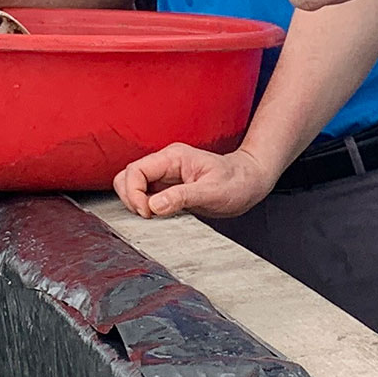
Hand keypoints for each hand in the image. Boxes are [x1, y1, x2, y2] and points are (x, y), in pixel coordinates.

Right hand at [113, 142, 278, 219]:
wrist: (250, 181)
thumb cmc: (236, 182)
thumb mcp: (212, 192)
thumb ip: (182, 197)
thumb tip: (153, 206)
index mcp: (173, 158)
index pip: (135, 170)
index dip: (133, 193)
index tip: (147, 213)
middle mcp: (165, 164)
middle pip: (127, 176)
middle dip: (129, 198)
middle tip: (148, 217)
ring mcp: (165, 176)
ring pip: (132, 187)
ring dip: (136, 204)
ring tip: (154, 218)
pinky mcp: (168, 189)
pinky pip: (146, 197)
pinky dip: (145, 208)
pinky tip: (159, 217)